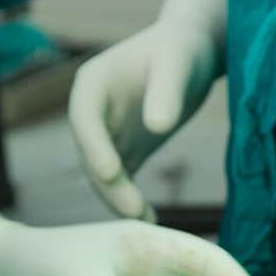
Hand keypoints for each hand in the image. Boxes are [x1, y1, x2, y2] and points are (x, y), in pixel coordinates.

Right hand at [69, 0, 228, 218]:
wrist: (191, 52)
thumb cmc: (182, 49)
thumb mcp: (177, 63)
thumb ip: (166, 91)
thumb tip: (156, 127)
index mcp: (92, 84)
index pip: (84, 118)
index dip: (94, 147)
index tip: (112, 172)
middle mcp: (91, 113)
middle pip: (91, 155)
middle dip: (110, 185)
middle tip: (134, 212)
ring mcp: (105, 136)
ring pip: (103, 176)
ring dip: (120, 201)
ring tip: (147, 226)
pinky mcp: (124, 152)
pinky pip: (122, 183)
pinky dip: (132, 203)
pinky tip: (153, 223)